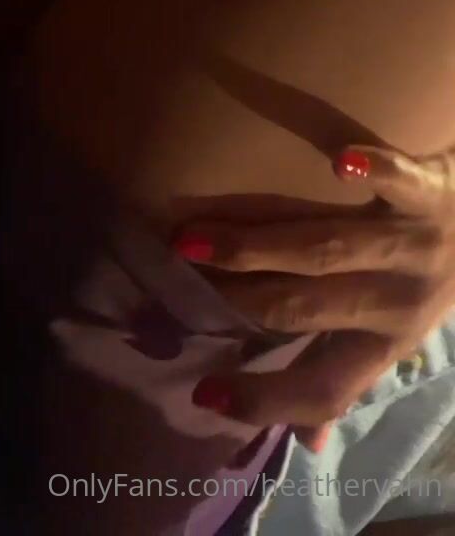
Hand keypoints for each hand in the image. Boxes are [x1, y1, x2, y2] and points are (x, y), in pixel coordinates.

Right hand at [174, 144, 454, 444]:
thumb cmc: (427, 282)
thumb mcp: (392, 335)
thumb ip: (343, 371)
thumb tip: (306, 443)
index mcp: (386, 343)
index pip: (324, 388)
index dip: (266, 399)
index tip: (204, 393)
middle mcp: (401, 301)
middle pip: (309, 307)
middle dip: (241, 298)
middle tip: (179, 279)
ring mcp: (417, 244)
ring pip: (333, 249)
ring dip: (261, 247)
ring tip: (197, 239)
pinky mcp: (435, 191)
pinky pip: (406, 183)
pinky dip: (377, 172)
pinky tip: (340, 165)